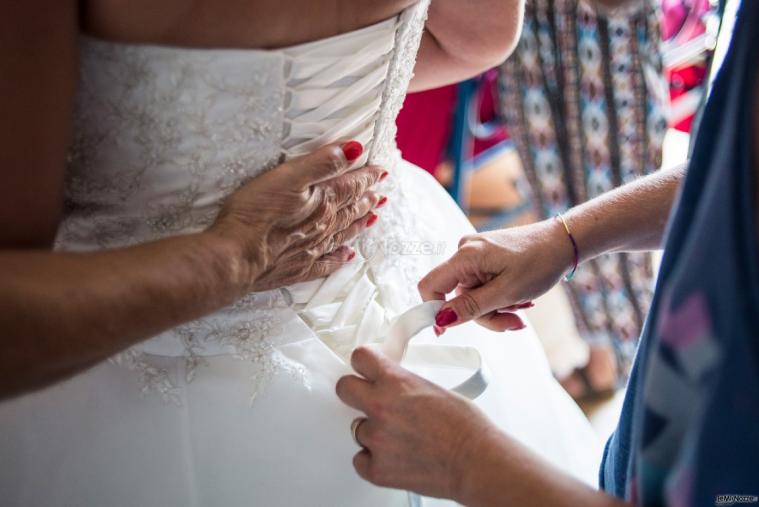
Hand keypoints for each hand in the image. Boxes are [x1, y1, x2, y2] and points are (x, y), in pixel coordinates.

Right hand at [208, 141, 386, 291]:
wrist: (235, 258)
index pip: (351, 186)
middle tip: (381, 195)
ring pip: (343, 234)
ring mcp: (311, 250)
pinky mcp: (297, 268)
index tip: (381, 172)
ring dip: (358, 224)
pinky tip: (348, 255)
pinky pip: (326, 263)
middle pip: (350, 210)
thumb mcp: (289, 176)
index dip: (367, 177)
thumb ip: (323, 162)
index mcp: (322, 203)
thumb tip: (354, 150)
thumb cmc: (255, 214)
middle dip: (366, 200)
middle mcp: (322, 227)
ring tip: (372, 217)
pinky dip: (339, 258)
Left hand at [336, 346, 497, 500]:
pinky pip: (360, 459)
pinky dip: (373, 459)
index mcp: (396, 382)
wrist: (476, 462)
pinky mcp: (377, 469)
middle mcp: (380, 407)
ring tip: (400, 436)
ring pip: (357, 428)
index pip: (360, 357)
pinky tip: (393, 455)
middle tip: (368, 398)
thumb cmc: (466, 428)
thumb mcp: (434, 389)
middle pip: (344, 389)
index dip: (363, 363)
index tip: (366, 368)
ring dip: (373, 431)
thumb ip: (405, 385)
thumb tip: (395, 387)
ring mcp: (376, 439)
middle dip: (355, 391)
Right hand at [418, 219, 572, 332]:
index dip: (435, 310)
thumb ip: (471, 307)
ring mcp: (475, 254)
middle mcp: (465, 251)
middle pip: (456, 296)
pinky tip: (518, 296)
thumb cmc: (540, 261)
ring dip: (495, 308)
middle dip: (482, 314)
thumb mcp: (506, 292)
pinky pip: (482, 286)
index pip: (429, 284)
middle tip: (512, 320)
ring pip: (471, 295)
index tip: (449, 330)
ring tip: (520, 306)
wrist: (563, 242)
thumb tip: (441, 319)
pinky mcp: (485, 258)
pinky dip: (498, 297)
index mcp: (466, 255)